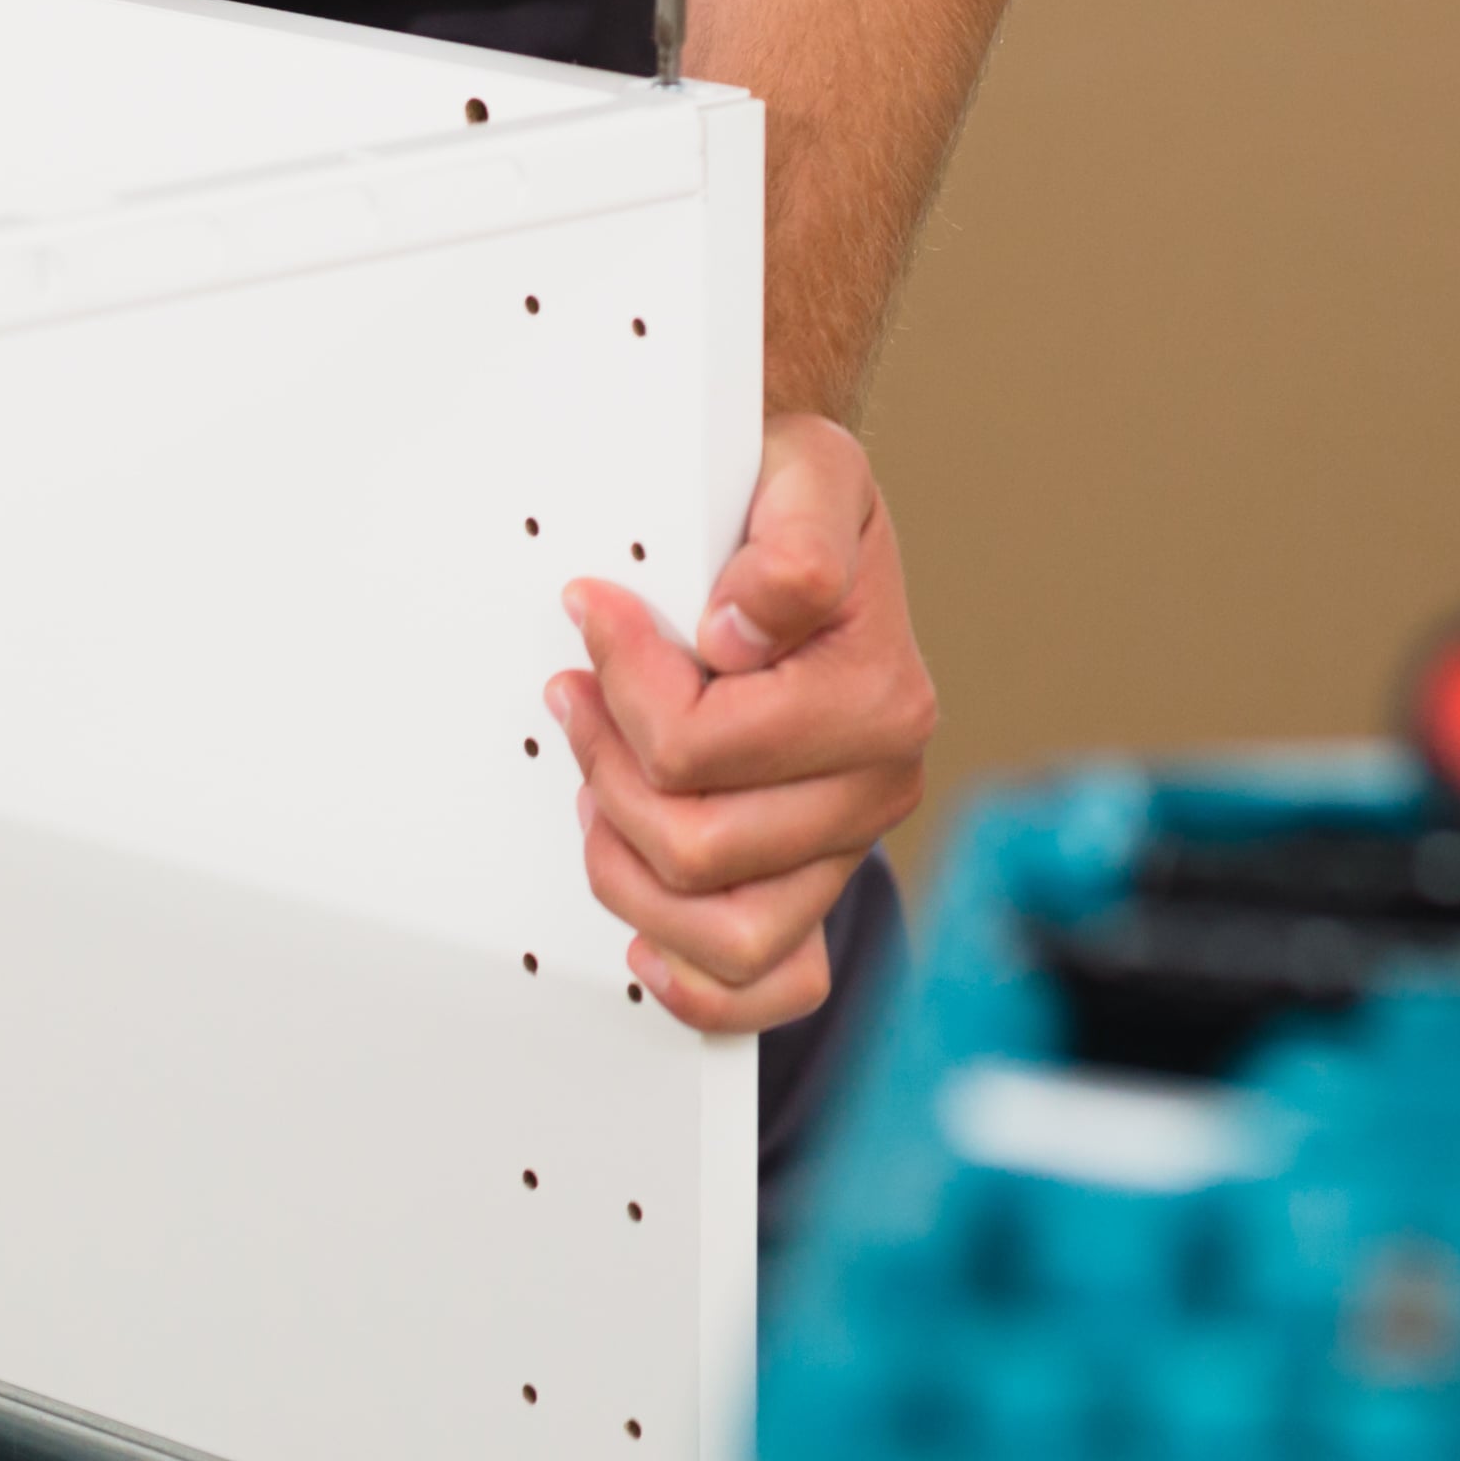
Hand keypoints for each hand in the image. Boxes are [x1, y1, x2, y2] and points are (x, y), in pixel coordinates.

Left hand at [548, 414, 935, 1036]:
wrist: (805, 531)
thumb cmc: (795, 512)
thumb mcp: (809, 474)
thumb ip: (792, 544)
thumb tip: (742, 628)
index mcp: (880, 694)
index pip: (703, 743)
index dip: (622, 679)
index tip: (593, 610)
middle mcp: (877, 781)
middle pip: (697, 844)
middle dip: (608, 766)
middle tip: (579, 698)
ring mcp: (845, 844)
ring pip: (722, 931)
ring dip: (629, 866)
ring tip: (595, 788)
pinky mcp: (814, 885)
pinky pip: (770, 986)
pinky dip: (698, 982)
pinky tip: (646, 929)